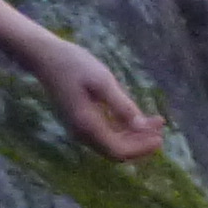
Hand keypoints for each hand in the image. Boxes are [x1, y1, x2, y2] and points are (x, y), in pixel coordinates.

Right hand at [31, 38, 166, 161]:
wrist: (46, 57)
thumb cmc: (74, 64)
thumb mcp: (102, 81)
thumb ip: (121, 105)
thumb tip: (141, 127)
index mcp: (87, 126)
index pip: (118, 150)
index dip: (141, 148)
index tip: (160, 138)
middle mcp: (82, 133)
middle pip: (116, 150)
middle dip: (140, 143)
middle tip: (161, 128)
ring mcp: (80, 128)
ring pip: (111, 143)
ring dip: (134, 136)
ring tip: (155, 122)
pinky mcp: (80, 121)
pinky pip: (105, 133)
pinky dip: (123, 128)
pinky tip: (137, 117)